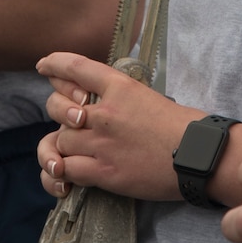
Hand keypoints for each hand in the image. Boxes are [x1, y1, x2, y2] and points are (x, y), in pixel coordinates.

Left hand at [35, 52, 201, 203]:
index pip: (76, 68)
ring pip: (60, 140)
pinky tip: (64, 177)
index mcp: (120, 86)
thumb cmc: (182, 126)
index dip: (55, 65)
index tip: (44, 66)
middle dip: (57, 112)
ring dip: (62, 146)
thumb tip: (100, 98)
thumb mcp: (149, 95)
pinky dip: (60, 173)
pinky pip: (66, 169)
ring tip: (71, 152)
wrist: (197, 156)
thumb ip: (121, 95)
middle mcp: (105, 112)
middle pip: (57, 106)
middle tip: (68, 120)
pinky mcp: (103, 172)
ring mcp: (101, 142)